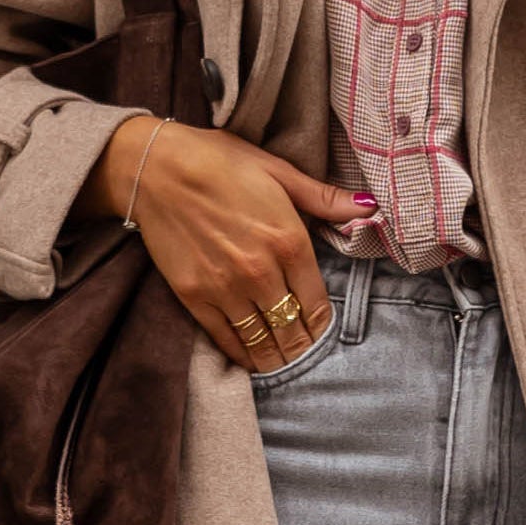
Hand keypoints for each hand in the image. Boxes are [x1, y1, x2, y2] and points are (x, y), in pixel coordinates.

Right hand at [82, 114, 374, 369]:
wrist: (155, 167)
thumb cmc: (218, 161)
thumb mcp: (278, 171)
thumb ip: (324, 198)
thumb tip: (370, 207)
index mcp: (289, 241)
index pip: (317, 303)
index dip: (322, 324)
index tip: (321, 332)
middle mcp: (261, 271)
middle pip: (292, 328)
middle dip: (301, 346)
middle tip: (304, 353)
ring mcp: (226, 287)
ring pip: (262, 340)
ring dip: (275, 357)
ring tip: (281, 363)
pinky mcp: (194, 296)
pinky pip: (226, 338)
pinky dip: (241, 354)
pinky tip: (249, 359)